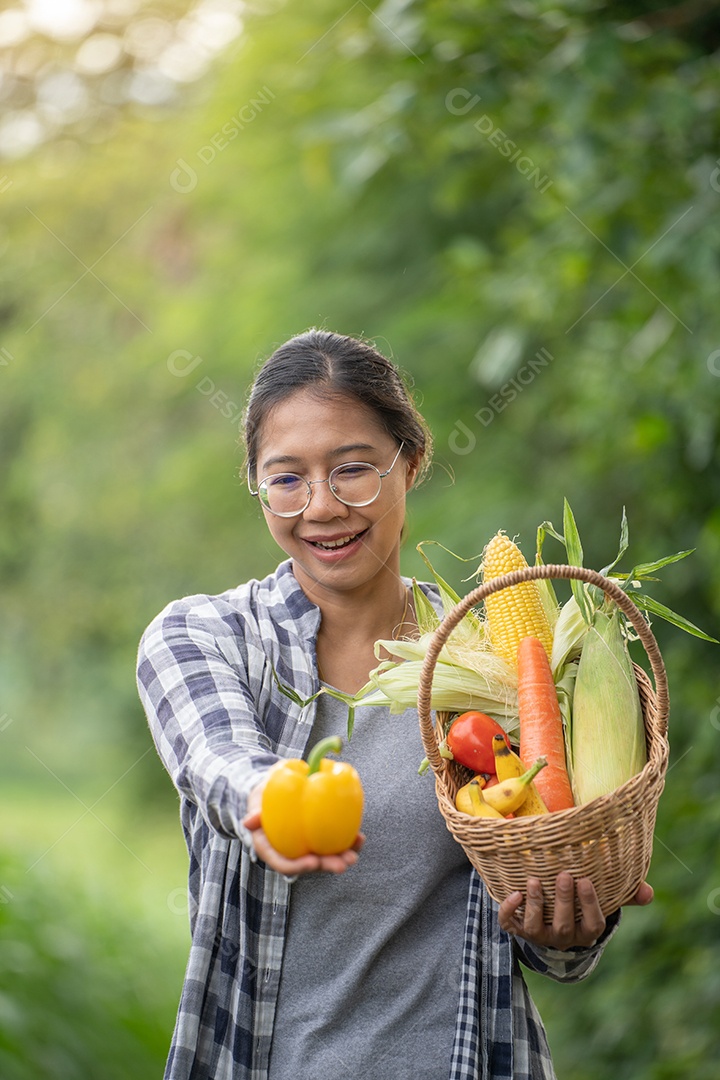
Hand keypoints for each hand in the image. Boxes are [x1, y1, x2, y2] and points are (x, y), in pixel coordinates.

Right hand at [242, 783, 363, 876]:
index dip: (298, 866)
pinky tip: (359, 838)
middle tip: (343, 863)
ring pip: (324, 857)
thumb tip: (249, 822)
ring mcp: (306, 847)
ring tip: (355, 853)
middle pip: (309, 864)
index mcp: (271, 849)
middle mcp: (290, 853)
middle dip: (327, 866)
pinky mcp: (319, 838)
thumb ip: (254, 812)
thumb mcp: (256, 801)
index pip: (283, 863)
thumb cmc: (263, 797)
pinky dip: (347, 842)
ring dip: (341, 857)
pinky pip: (334, 843)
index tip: (313, 861)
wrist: (273, 792)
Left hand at [498, 872, 653, 950]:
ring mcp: (539, 935)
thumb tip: (648, 892)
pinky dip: (509, 911)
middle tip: (564, 876)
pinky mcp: (518, 928)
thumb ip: (626, 895)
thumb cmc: (582, 904)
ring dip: (535, 905)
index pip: (592, 925)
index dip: (590, 906)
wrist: (550, 919)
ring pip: (535, 928)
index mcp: (585, 932)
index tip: (586, 881)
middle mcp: (562, 938)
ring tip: (535, 881)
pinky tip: (513, 893)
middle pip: (563, 927)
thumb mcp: (604, 900)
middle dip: (564, 902)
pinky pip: (510, 926)